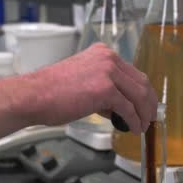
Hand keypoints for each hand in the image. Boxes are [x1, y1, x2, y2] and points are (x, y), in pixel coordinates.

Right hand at [0, 43, 157, 164]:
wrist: (33, 96)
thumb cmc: (51, 93)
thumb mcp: (82, 82)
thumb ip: (102, 89)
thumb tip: (117, 106)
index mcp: (102, 54)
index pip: (133, 73)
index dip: (143, 91)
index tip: (146, 105)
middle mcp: (108, 59)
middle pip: (141, 82)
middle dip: (149, 103)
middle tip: (150, 117)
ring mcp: (107, 72)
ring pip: (139, 95)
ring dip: (144, 114)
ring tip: (143, 126)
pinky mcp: (105, 89)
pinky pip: (128, 108)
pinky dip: (134, 120)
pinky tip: (134, 128)